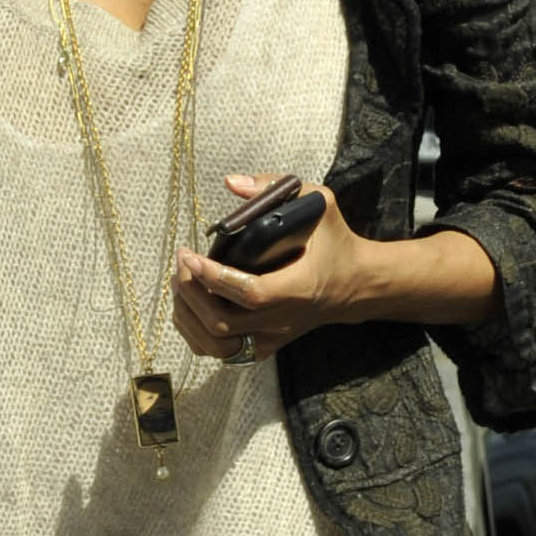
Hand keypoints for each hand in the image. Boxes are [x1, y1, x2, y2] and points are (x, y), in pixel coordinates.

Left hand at [171, 175, 372, 361]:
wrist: (353, 286)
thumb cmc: (334, 243)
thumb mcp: (319, 204)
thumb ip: (275, 188)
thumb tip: (231, 183)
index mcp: (299, 289)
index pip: (251, 293)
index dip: (214, 278)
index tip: (190, 255)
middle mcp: (283, 321)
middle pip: (222, 323)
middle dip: (191, 292)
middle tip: (182, 261)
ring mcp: (271, 338)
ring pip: (215, 344)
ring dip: (188, 313)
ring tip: (182, 281)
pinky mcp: (263, 348)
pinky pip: (218, 351)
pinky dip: (194, 330)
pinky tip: (189, 304)